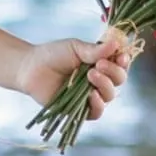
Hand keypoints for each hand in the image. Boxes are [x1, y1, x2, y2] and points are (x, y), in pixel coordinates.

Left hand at [16, 27, 132, 118]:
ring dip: (105, 85)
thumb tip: (116, 43)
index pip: (122, 64)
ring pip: (110, 95)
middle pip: (119, 80)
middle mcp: (100, 80)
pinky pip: (96, 111)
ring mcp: (91, 95)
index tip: (120, 56)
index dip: (124, 61)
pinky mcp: (80, 109)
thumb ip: (94, 49)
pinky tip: (92, 95)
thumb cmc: (53, 55)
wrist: (30, 68)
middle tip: (98, 64)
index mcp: (102, 63)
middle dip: (113, 72)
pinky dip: (98, 104)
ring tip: (91, 74)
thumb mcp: (75, 47)